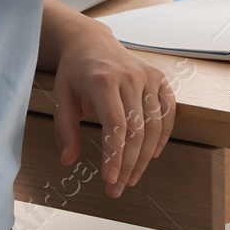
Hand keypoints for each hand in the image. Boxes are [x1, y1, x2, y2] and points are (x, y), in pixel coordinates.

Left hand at [50, 24, 174, 197]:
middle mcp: (129, 77)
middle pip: (137, 130)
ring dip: (145, 157)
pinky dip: (164, 135)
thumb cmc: (75, 72)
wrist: (91, 41)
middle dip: (128, 164)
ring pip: (154, 125)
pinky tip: (153, 155)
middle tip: (118, 188)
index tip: (110, 181)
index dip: (115, 156)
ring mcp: (148, 75)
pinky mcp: (159, 77)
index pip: (116, 126)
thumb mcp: (61, 97)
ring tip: (132, 178)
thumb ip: (65, 129)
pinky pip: (168, 110)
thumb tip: (68, 160)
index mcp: (103, 81)